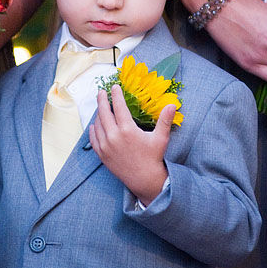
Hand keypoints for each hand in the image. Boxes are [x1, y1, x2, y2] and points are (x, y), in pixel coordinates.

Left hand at [89, 85, 171, 205]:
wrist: (144, 180)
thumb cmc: (153, 158)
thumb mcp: (161, 138)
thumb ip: (165, 120)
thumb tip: (172, 104)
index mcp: (127, 130)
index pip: (119, 106)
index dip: (116, 95)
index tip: (114, 87)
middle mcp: (114, 136)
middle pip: (104, 113)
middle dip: (102, 100)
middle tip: (101, 92)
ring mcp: (106, 146)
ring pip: (98, 124)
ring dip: (98, 114)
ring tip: (101, 107)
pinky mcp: (102, 155)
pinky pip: (94, 138)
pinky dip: (94, 129)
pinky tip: (96, 124)